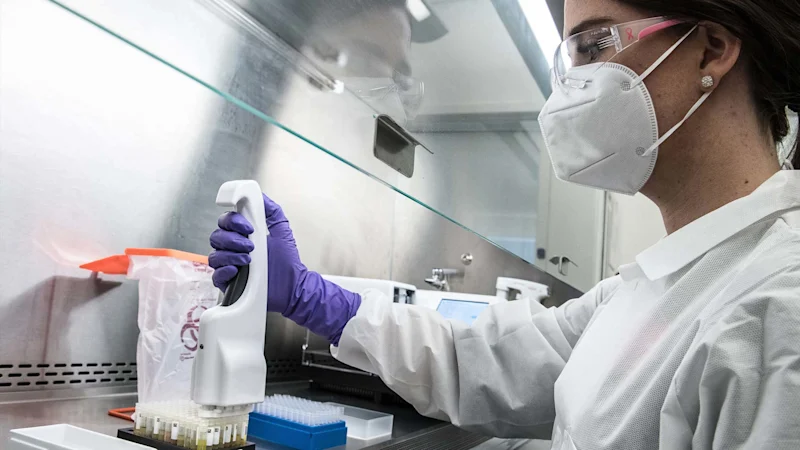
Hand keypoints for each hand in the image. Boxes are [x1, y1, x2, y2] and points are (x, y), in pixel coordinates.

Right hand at [208, 194, 360, 343]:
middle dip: (232, 239)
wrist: (293, 286)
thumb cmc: (287, 262)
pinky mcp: (229, 283)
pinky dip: (225, 271)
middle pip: (216, 237)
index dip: (234, 221)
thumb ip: (272, 212)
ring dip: (231, 254)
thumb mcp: (282, 231)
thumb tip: (261, 196)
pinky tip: (237, 270)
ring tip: (249, 259)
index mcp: (242, 235)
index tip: (249, 227)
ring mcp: (229, 266)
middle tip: (251, 245)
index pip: (225, 222)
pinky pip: (216, 276)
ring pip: (214, 255)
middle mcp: (233, 249)